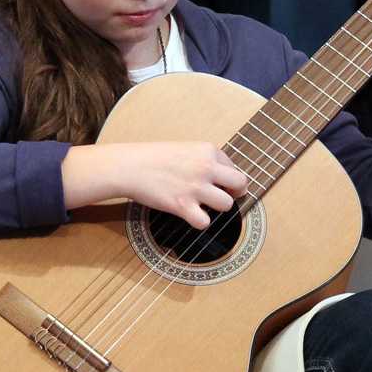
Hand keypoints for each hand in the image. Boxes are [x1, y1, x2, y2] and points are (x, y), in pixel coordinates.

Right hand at [61, 141, 248, 229]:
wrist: (131, 166)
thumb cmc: (154, 158)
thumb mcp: (185, 149)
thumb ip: (205, 160)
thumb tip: (224, 179)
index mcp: (207, 150)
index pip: (233, 168)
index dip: (227, 178)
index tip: (217, 183)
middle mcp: (206, 167)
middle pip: (240, 184)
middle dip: (235, 193)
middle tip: (224, 197)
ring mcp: (195, 187)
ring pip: (226, 205)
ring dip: (216, 208)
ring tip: (202, 204)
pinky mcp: (183, 205)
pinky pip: (205, 222)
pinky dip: (199, 222)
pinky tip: (190, 214)